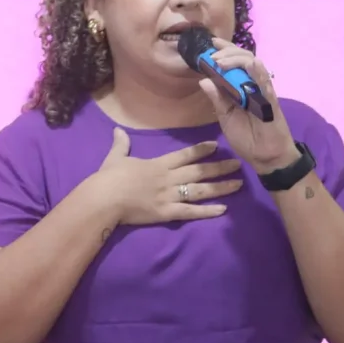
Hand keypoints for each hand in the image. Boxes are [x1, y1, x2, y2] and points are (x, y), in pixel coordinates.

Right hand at [94, 127, 242, 224]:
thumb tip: (117, 130)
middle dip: (220, 167)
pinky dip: (207, 211)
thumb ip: (121, 144)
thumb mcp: (115, 157)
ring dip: (220, 187)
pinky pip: (191, 211)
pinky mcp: (167, 212)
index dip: (201, 150)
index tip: (216, 145)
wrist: (105, 198)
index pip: (184, 155)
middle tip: (238, 164)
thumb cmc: (109, 177)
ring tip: (238, 184)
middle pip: (199, 171)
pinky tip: (223, 210)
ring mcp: (169, 195)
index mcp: (158, 164)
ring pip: (200, 190)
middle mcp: (169, 178)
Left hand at [199, 38, 298, 172]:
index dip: (225, 51)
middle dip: (228, 52)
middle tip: (213, 55)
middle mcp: (252, 85)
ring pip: (254, 66)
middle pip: (244, 58)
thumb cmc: (247, 137)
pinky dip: (260, 73)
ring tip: (221, 62)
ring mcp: (262, 91)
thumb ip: (217, 99)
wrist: (264, 157)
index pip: (234, 63)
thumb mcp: (226, 117)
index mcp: (240, 87)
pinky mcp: (271, 102)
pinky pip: (266, 84)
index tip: (211, 43)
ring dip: (237, 60)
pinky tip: (253, 64)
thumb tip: (204, 80)